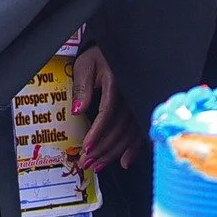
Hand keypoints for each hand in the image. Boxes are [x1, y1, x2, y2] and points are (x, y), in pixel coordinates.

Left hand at [71, 45, 135, 173]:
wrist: (115, 50)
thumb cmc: (98, 56)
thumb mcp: (85, 66)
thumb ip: (82, 87)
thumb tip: (77, 109)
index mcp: (117, 83)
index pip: (108, 112)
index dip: (98, 132)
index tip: (87, 147)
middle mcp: (130, 95)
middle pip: (119, 128)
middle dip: (102, 148)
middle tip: (87, 162)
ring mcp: (137, 103)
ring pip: (129, 133)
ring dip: (113, 152)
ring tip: (98, 165)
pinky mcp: (139, 108)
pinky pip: (139, 131)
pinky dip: (133, 148)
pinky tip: (124, 161)